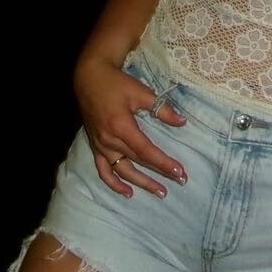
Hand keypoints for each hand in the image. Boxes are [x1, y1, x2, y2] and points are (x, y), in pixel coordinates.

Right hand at [75, 54, 187, 197]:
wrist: (89, 79)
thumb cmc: (117, 84)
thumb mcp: (141, 92)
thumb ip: (161, 109)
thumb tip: (182, 122)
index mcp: (121, 126)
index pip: (146, 151)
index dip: (163, 163)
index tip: (179, 172)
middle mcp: (109, 141)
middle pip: (137, 162)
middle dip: (159, 173)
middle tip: (180, 181)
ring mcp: (100, 146)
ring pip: (122, 171)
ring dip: (141, 183)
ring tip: (159, 192)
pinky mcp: (95, 147)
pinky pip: (103, 171)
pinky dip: (114, 184)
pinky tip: (127, 192)